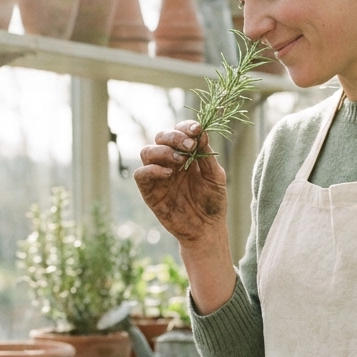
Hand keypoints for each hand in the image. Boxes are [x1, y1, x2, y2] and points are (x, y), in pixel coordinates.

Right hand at [135, 121, 226, 249]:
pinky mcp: (149, 192)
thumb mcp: (216, 176)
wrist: (207, 229)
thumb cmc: (212, 202)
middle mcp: (169, 162)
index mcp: (186, 155)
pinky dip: (152, 170)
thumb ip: (207, 155)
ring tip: (180, 160)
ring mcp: (158, 176)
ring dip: (162, 151)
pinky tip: (169, 174)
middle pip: (160, 137)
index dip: (185, 127)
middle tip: (189, 146)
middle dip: (174, 137)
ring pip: (147, 152)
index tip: (196, 129)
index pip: (179, 132)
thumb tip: (201, 132)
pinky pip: (141, 174)